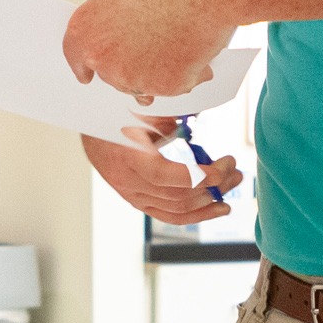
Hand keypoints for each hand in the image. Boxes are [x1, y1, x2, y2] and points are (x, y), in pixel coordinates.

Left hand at [64, 0, 231, 101]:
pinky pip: (177, 87)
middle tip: (159, 41)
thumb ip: (119, 31)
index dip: (85, 67)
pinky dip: (190, 72)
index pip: (77, 58)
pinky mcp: (163, 87)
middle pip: (115, 77)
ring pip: (147, 85)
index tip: (86, 75)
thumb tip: (132, 62)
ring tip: (182, 35)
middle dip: (135, 67)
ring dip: (163, 71)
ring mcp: (131, 77)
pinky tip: (196, 46)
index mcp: (85, 30)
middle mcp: (101, 58)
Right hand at [82, 120, 240, 223]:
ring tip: (230, 195)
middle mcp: (128, 181)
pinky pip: (164, 215)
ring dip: (207, 204)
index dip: (205, 176)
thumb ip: (169, 116)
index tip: (227, 164)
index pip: (174, 177)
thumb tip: (199, 120)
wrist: (86, 121)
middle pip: (179, 196)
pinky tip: (211, 210)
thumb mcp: (142, 106)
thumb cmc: (115, 109)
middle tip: (237, 174)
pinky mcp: (133, 199)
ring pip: (175, 211)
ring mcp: (129, 194)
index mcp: (130, 157)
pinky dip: (191, 215)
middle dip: (214, 187)